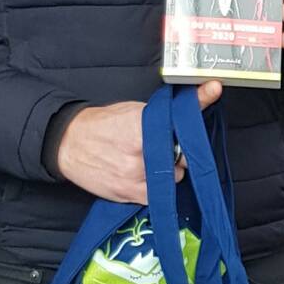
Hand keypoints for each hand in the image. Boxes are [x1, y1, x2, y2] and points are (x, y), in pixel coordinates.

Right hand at [56, 85, 221, 202]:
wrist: (70, 143)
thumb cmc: (105, 123)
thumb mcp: (138, 108)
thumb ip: (176, 106)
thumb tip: (214, 89)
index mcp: (143, 125)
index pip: (184, 132)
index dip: (192, 137)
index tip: (192, 137)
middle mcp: (140, 151)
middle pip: (183, 159)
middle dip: (180, 155)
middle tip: (166, 150)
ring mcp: (134, 174)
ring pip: (173, 178)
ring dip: (169, 173)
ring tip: (151, 163)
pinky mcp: (128, 193)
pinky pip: (158, 195)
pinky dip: (156, 188)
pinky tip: (144, 176)